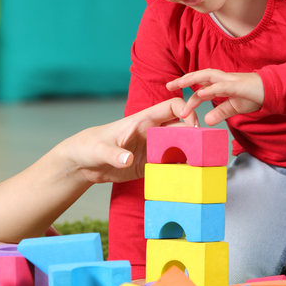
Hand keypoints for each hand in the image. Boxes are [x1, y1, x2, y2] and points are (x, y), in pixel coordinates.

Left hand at [60, 98, 196, 184]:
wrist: (82, 164)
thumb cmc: (89, 147)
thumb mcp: (99, 150)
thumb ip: (113, 154)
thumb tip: (127, 160)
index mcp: (142, 120)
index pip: (172, 107)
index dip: (187, 112)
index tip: (193, 127)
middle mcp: (152, 133)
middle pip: (182, 128)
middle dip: (196, 136)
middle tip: (202, 153)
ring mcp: (153, 149)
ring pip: (181, 146)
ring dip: (191, 154)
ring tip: (199, 167)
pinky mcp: (151, 165)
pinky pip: (171, 164)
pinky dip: (180, 170)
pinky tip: (186, 178)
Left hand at [166, 69, 263, 125]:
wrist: (274, 91)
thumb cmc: (254, 96)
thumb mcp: (234, 107)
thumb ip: (220, 113)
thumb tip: (207, 121)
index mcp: (220, 85)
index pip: (200, 87)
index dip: (188, 92)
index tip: (174, 97)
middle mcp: (223, 79)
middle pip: (199, 77)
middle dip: (183, 80)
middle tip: (168, 86)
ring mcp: (230, 80)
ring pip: (208, 76)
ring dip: (193, 79)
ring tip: (179, 84)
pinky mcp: (238, 85)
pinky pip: (222, 86)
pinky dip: (210, 89)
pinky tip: (200, 93)